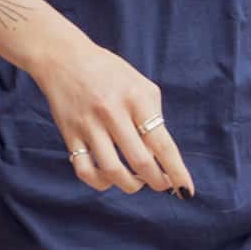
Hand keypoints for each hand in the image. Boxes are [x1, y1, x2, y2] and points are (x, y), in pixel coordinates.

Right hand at [30, 39, 193, 195]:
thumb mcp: (141, 84)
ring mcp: (89, 125)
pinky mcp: (69, 134)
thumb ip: (154, 115)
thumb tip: (162, 153)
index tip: (186, 190)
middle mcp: (113, 112)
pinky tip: (109, 179)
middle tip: (162, 185)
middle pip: (140, 161)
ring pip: (112, 171)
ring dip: (130, 185)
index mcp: (137, 98)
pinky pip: (85, 170)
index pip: (162, 143)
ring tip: (137, 182)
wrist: (64, 58)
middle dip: (157, 182)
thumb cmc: (109, 72)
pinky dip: (100, 183)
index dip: (176, 171)